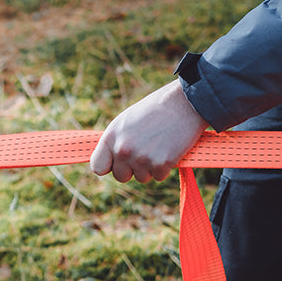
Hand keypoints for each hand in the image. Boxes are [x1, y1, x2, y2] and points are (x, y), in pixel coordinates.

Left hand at [90, 80, 208, 182]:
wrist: (183, 103)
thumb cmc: (154, 110)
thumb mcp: (126, 121)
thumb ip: (116, 141)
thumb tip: (110, 160)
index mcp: (111, 137)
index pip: (98, 167)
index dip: (109, 166)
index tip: (117, 163)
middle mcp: (123, 150)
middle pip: (121, 176)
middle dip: (132, 169)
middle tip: (144, 151)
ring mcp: (141, 159)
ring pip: (142, 178)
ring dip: (150, 167)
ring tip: (158, 146)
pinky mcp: (161, 164)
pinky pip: (159, 176)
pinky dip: (165, 167)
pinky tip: (169, 149)